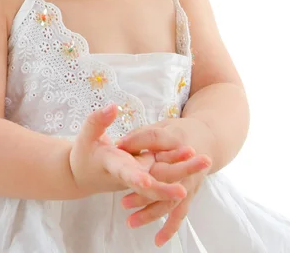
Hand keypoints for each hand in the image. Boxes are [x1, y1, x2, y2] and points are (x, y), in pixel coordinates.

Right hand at [69, 104, 187, 202]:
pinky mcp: (146, 174)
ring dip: (184, 172)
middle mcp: (129, 176)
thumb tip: (112, 106)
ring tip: (204, 160)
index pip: (125, 173)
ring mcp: (139, 177)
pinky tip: (196, 159)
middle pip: (153, 182)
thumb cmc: (84, 153)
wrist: (86, 174)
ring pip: (164, 179)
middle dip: (174, 180)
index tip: (148, 180)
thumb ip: (98, 121)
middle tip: (195, 173)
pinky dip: (180, 169)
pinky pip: (165, 175)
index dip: (136, 177)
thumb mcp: (86, 135)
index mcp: (113, 167)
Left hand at [116, 119, 212, 246]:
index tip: (119, 147)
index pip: (155, 139)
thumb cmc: (179, 133)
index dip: (138, 142)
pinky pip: (179, 213)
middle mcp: (183, 163)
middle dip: (144, 191)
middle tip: (123, 201)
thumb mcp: (160, 127)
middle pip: (163, 177)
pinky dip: (170, 227)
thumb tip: (120, 145)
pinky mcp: (189, 194)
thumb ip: (141, 136)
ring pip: (169, 200)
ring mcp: (188, 181)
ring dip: (151, 212)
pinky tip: (158, 240)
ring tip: (130, 221)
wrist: (206, 140)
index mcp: (174, 140)